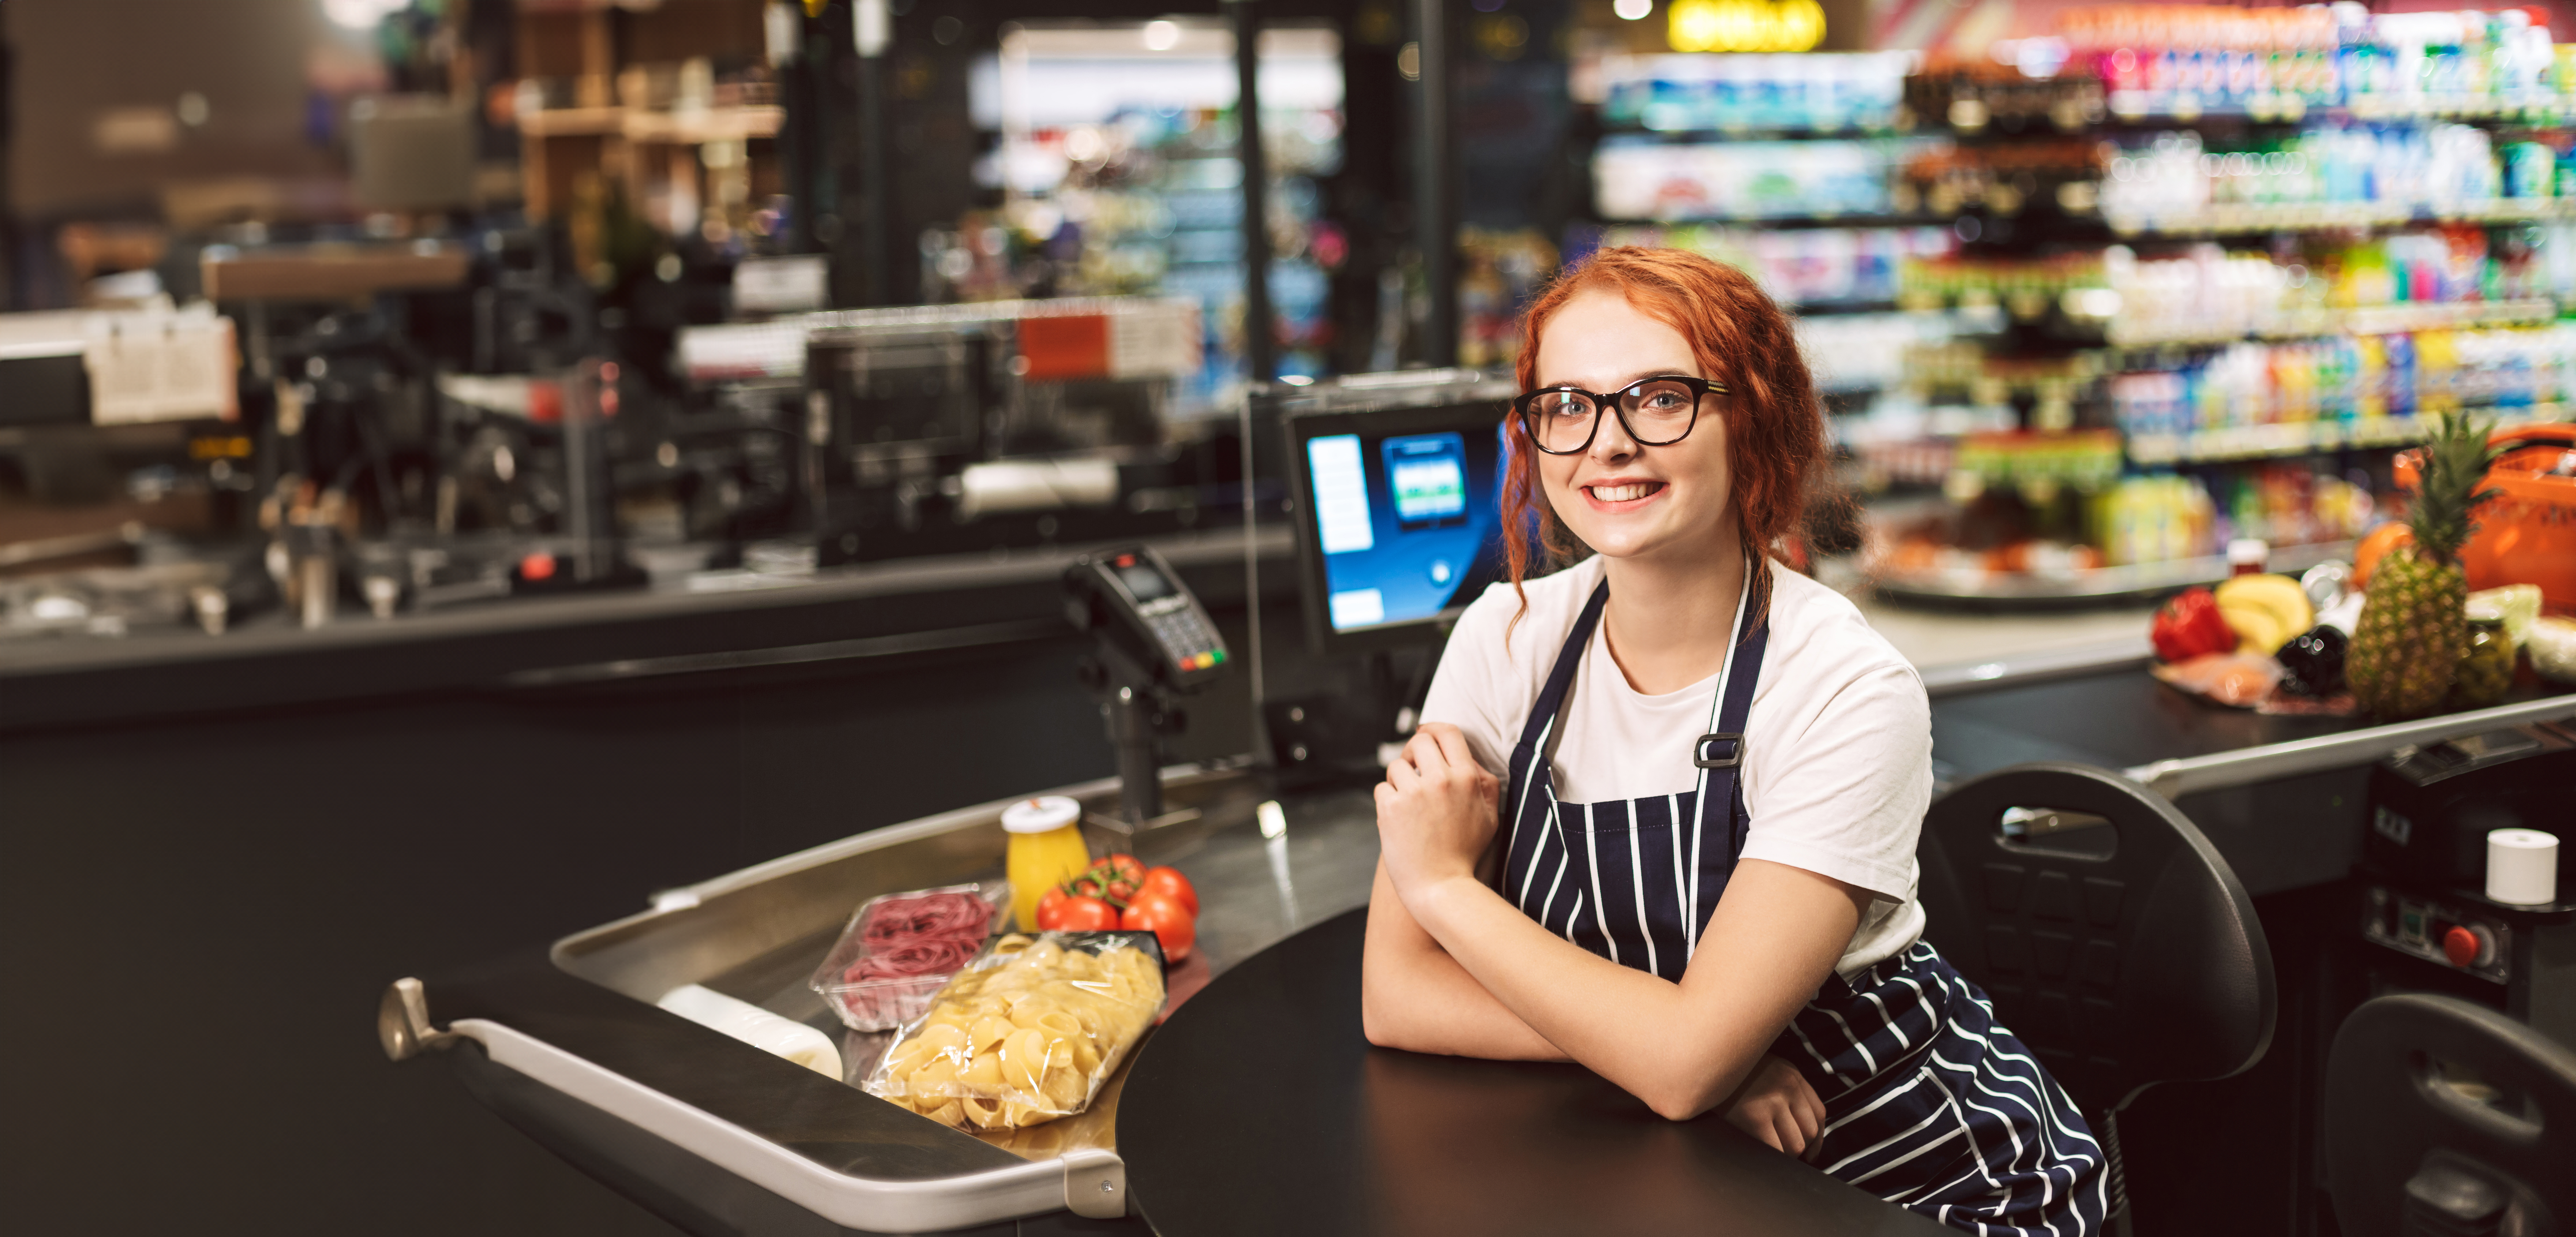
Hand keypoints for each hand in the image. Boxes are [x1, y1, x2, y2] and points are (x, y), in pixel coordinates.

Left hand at [1373, 724, 1500, 900]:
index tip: (1424, 733)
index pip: (1448, 732)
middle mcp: (1441, 780)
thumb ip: (1484, 782)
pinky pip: (1382, 788)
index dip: (1433, 729)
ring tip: (1408, 803)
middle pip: (1419, 742)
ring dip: (1399, 780)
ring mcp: (1414, 793)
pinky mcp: (1391, 808)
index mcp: (1467, 778)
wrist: (1441, 888)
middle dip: (1413, 753)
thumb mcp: (1491, 816)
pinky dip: (1387, 800)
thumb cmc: (1466, 854)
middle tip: (1413, 770)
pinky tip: (1399, 819)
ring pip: (1396, 765)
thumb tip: (1467, 756)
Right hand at [1723, 1055, 1824, 1160]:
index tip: (1809, 1152)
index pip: (1818, 1114)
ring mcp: (1772, 1101)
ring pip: (1795, 1145)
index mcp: (1791, 1074)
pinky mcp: (1755, 1116)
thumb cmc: (1730, 1075)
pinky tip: (1760, 1152)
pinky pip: (1775, 1149)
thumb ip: (1785, 1090)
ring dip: (1785, 1155)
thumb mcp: (1766, 1070)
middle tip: (1783, 1153)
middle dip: (1799, 1149)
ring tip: (1769, 1152)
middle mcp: (1787, 1086)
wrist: (1701, 1063)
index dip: (1816, 1139)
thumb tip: (1803, 1132)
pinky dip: (1772, 1156)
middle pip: (1809, 1132)